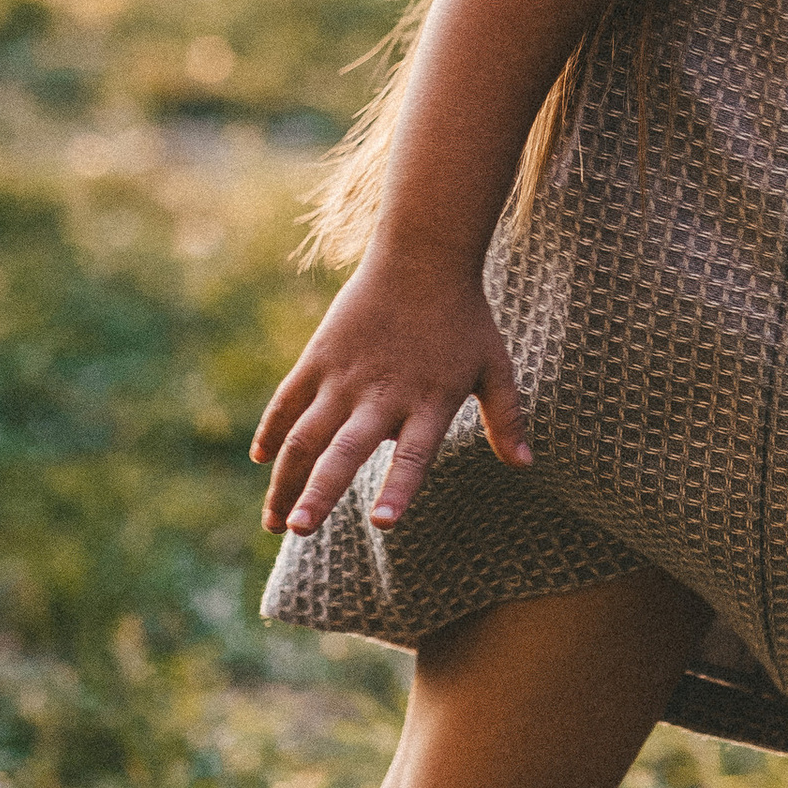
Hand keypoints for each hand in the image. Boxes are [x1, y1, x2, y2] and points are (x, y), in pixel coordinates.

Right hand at [250, 241, 530, 538]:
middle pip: (344, 451)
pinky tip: (261, 460)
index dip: (398, 489)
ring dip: (286, 480)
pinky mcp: (319, 356)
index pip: (413, 455)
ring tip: (274, 523)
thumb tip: (526, 465)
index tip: (382, 524)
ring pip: (305, 435)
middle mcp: (382, 394)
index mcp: (428, 402)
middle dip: (318, 493)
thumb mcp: (495, 366)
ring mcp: (344, 376)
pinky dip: (271, 430)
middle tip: (298, 531)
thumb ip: (507, 418)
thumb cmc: (464, 317)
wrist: (423, 256)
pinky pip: (287, 400)